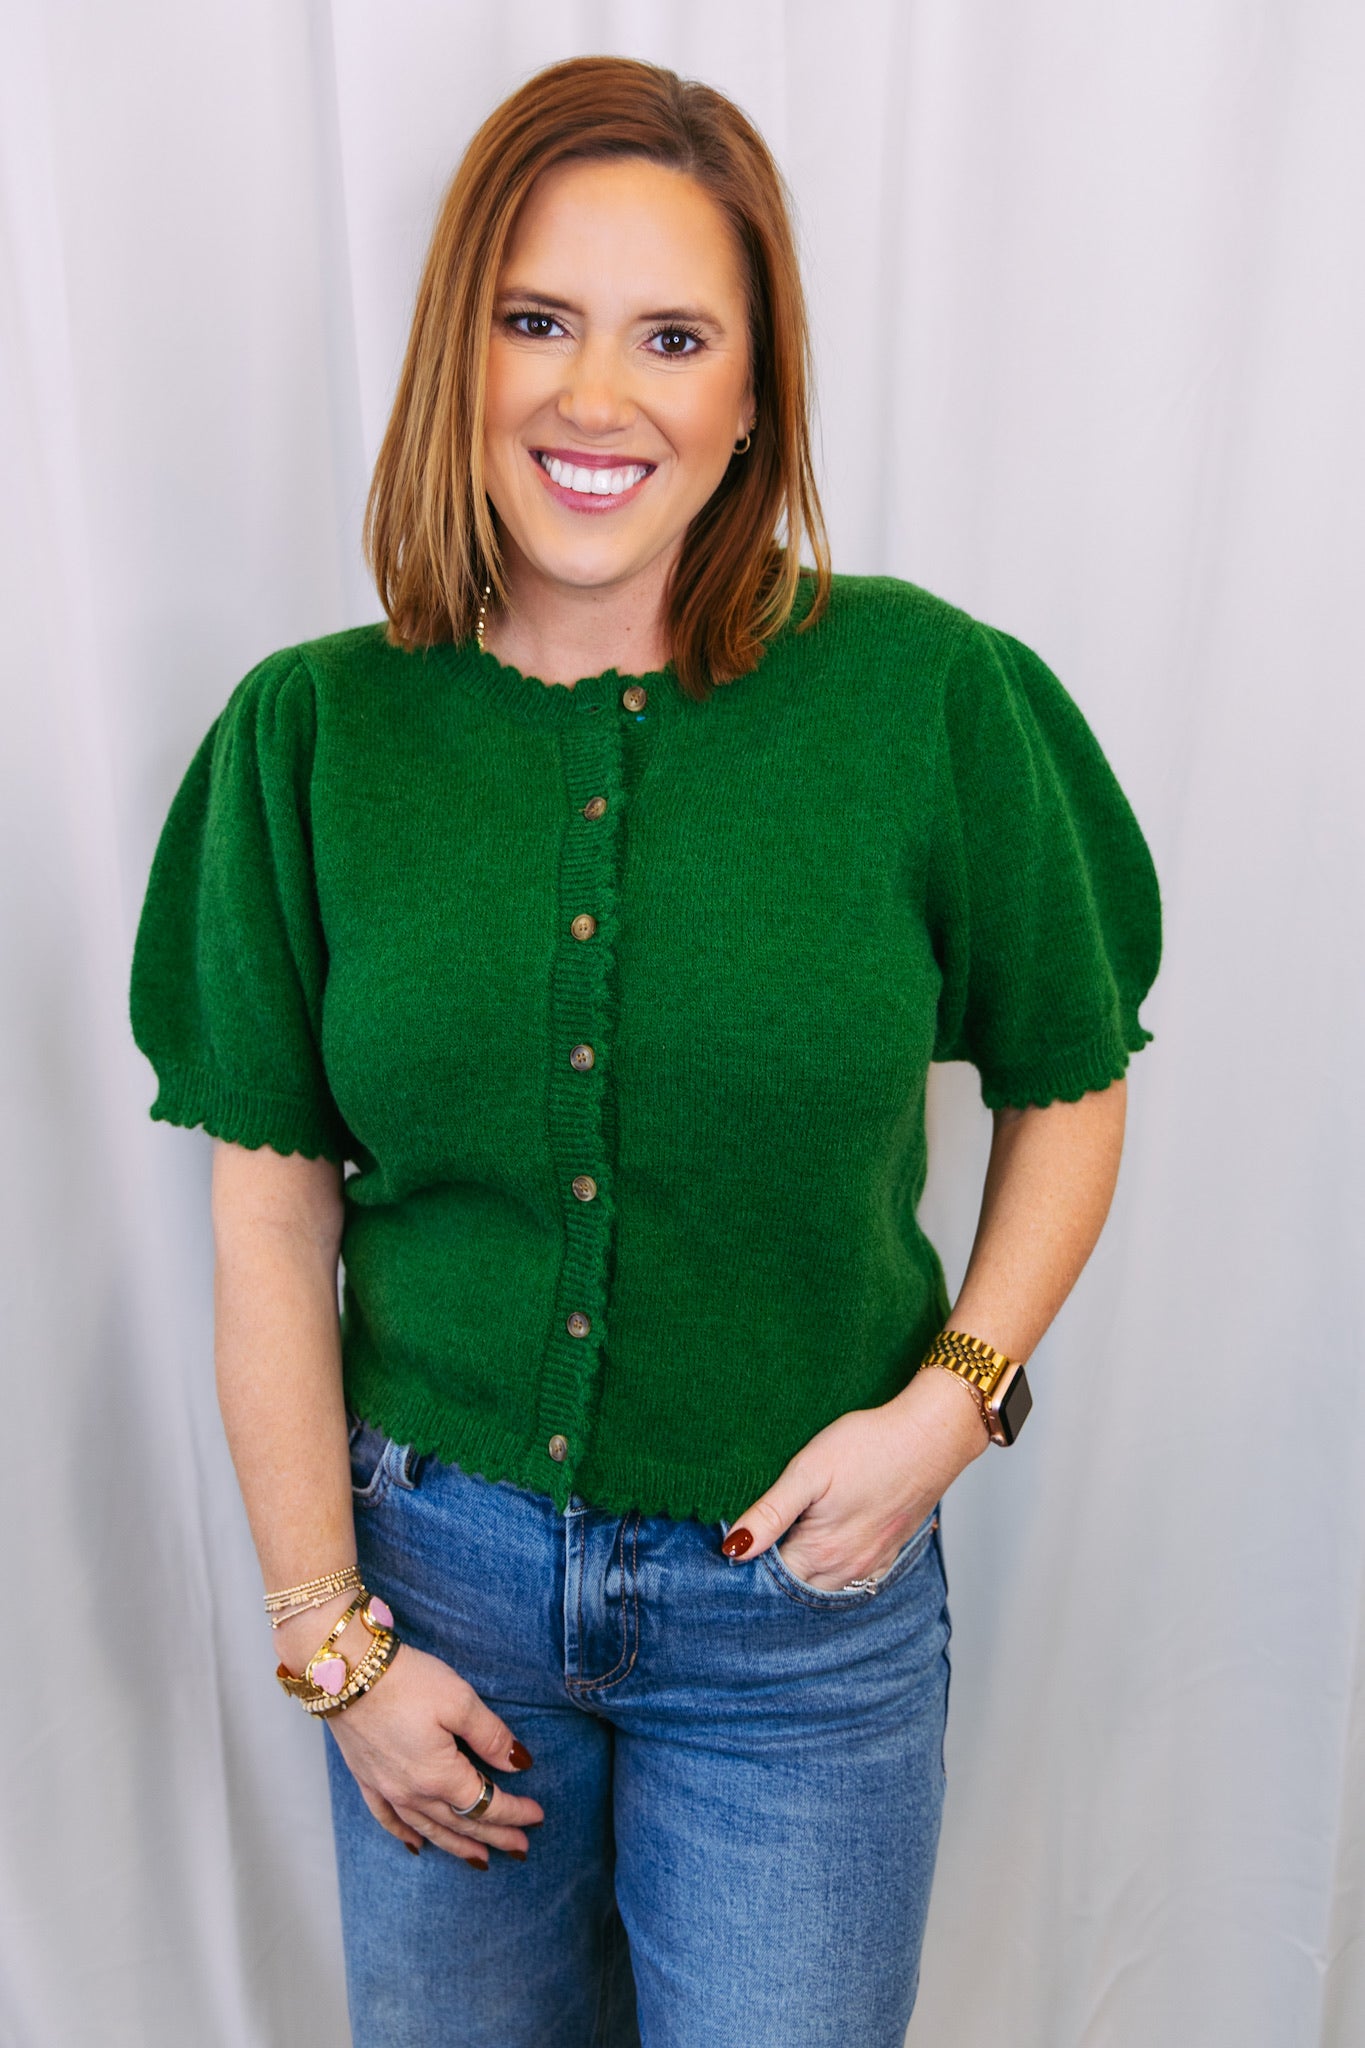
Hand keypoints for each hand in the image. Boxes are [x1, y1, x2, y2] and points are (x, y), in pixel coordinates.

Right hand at [322, 1641, 544, 1866]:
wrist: (344, 1672)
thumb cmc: (406, 1681)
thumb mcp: (460, 1700)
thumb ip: (491, 1736)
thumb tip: (519, 1764)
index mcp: (440, 1776)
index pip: (486, 1804)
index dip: (514, 1812)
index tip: (537, 1817)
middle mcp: (412, 1792)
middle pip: (461, 1824)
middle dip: (494, 1837)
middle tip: (521, 1849)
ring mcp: (386, 1789)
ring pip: (428, 1829)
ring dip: (456, 1845)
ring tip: (479, 1859)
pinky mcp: (366, 1778)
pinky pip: (388, 1819)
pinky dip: (405, 1836)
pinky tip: (416, 1846)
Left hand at [721, 1365, 989, 1589]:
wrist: (932, 1436)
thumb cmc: (869, 1445)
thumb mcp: (808, 1471)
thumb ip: (770, 1514)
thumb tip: (733, 1549)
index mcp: (820, 1552)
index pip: (769, 1579)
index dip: (747, 1565)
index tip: (731, 1549)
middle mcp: (846, 1570)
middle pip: (797, 1589)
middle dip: (772, 1577)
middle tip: (751, 1551)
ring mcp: (871, 1565)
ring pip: (825, 1588)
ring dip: (803, 1578)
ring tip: (782, 1551)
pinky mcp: (888, 1553)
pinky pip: (853, 1581)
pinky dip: (832, 1575)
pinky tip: (823, 1556)